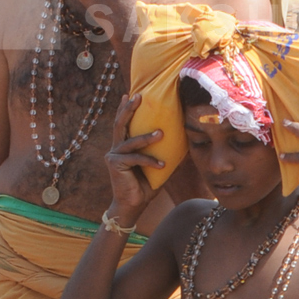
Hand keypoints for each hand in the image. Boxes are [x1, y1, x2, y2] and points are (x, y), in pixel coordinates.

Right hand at [104, 95, 163, 221]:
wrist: (133, 205)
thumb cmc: (145, 184)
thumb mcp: (156, 165)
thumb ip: (163, 152)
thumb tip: (185, 141)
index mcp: (123, 145)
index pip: (124, 123)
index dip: (126, 108)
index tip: (131, 93)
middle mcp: (116, 147)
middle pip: (120, 124)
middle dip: (129, 109)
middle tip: (137, 96)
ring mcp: (114, 155)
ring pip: (130, 141)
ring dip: (146, 137)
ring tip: (161, 134)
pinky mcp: (114, 164)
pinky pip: (135, 158)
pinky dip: (149, 160)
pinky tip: (162, 164)